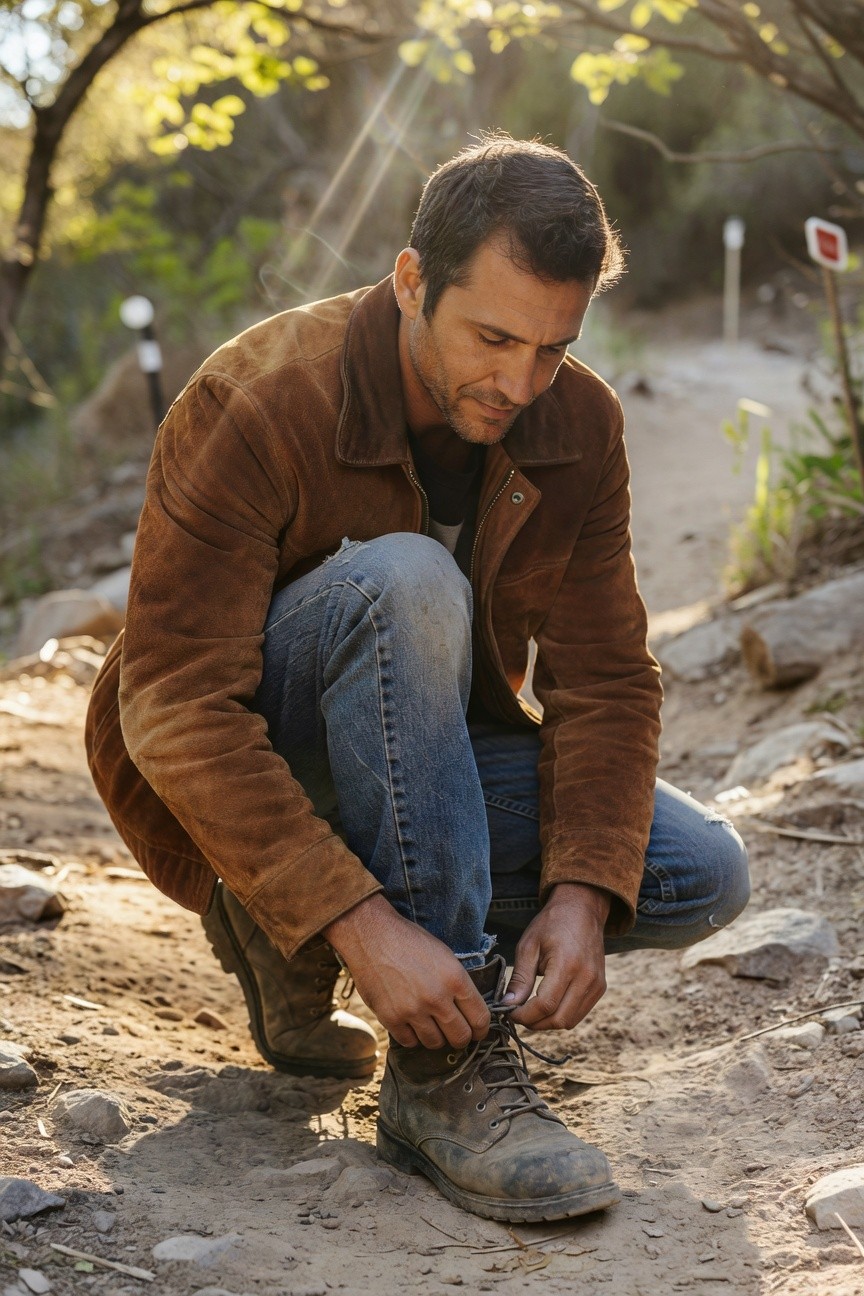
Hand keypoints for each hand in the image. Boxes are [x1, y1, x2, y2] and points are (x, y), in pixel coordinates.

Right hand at [323, 894, 489, 1049]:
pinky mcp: (391, 1018)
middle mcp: (437, 997)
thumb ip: (458, 984)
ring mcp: (413, 1010)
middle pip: (460, 1037)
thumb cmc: (409, 941)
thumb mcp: (444, 955)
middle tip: (456, 1033)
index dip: (481, 1029)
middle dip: (462, 1038)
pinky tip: (411, 1023)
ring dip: (436, 1037)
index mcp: (455, 979)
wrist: (372, 935)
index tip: (477, 1032)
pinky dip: (412, 1036)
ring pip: (435, 1043)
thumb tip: (469, 1009)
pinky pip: (410, 1042)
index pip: (480, 1018)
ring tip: (431, 1026)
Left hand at [505, 882, 609, 1031]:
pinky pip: (579, 1014)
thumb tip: (508, 1005)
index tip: (509, 1012)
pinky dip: (561, 1015)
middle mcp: (586, 978)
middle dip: (534, 1023)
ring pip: (569, 1021)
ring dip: (547, 1022)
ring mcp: (597, 984)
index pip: (545, 1005)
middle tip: (518, 1014)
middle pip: (558, 1019)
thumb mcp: (529, 946)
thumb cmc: (552, 924)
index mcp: (567, 964)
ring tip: (531, 1010)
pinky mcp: (600, 988)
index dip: (524, 1015)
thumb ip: (520, 978)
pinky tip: (548, 1004)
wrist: (582, 910)